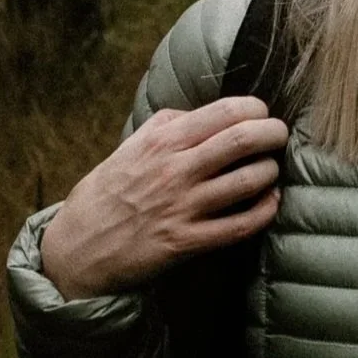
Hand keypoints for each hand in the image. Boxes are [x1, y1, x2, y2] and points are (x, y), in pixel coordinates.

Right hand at [38, 96, 287, 298]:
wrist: (77, 248)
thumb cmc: (105, 194)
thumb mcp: (129, 147)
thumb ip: (165, 125)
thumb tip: (201, 112)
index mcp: (161, 142)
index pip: (224, 112)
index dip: (254, 109)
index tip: (261, 114)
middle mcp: (174, 170)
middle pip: (243, 140)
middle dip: (273, 133)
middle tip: (280, 136)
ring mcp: (182, 207)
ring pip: (248, 181)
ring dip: (270, 171)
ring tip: (272, 169)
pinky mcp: (187, 242)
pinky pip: (240, 225)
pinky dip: (265, 210)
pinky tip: (270, 202)